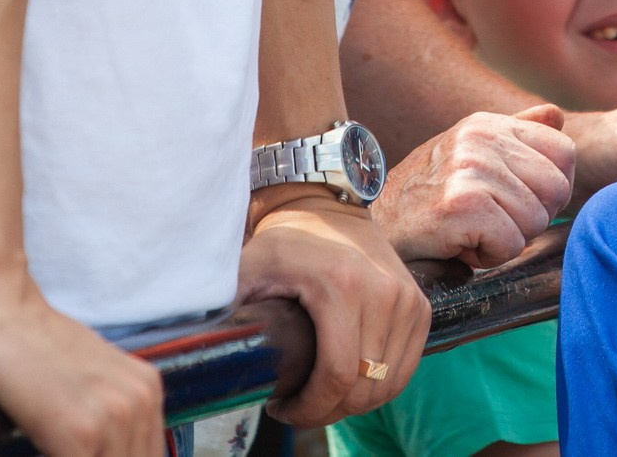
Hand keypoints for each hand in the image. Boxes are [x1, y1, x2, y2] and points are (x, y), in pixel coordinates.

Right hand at [0, 282, 162, 456]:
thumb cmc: (19, 347)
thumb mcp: (79, 382)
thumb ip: (98, 422)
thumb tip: (95, 449)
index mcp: (145, 392)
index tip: (83, 453)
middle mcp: (140, 402)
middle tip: (58, 453)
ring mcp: (115, 416)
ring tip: (48, 453)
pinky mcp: (80, 431)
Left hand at [238, 193, 429, 425]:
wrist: (327, 206)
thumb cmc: (284, 242)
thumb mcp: (249, 269)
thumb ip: (227, 308)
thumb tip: (197, 351)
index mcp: (342, 287)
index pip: (337, 377)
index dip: (309, 409)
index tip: (281, 407)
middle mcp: (384, 293)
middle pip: (363, 387)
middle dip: (327, 411)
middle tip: (297, 405)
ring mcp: (407, 300)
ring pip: (386, 384)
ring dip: (353, 402)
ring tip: (320, 393)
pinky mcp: (419, 306)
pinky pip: (404, 369)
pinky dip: (378, 386)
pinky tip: (348, 381)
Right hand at [373, 107, 575, 266]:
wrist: (371, 229)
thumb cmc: (425, 198)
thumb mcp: (470, 154)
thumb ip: (516, 133)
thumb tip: (557, 114)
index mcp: (488, 124)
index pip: (565, 152)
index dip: (550, 189)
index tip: (515, 201)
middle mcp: (480, 139)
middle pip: (556, 190)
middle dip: (530, 217)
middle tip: (490, 220)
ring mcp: (470, 169)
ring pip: (535, 222)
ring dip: (506, 240)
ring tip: (469, 230)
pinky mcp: (460, 205)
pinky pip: (511, 245)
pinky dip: (489, 256)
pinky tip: (459, 244)